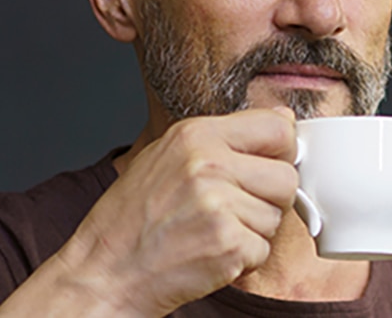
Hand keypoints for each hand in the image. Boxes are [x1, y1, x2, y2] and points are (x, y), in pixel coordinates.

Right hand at [53, 107, 298, 315]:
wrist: (105, 271)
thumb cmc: (134, 216)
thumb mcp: (169, 155)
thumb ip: (226, 137)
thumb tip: (284, 121)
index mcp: (196, 135)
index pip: (277, 128)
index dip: (282, 151)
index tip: (269, 166)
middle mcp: (209, 164)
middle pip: (286, 177)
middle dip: (270, 198)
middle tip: (235, 209)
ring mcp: (219, 205)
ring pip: (277, 216)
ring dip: (254, 230)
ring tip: (213, 231)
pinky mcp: (227, 245)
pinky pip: (264, 249)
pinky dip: (245, 259)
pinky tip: (211, 252)